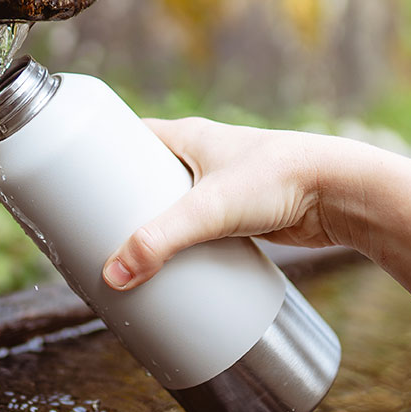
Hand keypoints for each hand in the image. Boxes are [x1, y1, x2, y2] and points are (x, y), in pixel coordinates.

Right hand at [102, 118, 344, 289]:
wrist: (340, 193)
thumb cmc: (281, 179)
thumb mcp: (211, 208)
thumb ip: (162, 240)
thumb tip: (116, 275)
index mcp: (187, 136)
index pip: (128, 139)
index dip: (99, 160)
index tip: (70, 187)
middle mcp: (202, 157)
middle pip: (146, 180)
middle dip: (121, 207)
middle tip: (91, 237)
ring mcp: (222, 186)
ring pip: (173, 208)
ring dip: (153, 229)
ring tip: (123, 259)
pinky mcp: (241, 215)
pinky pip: (199, 230)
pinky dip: (183, 245)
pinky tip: (171, 268)